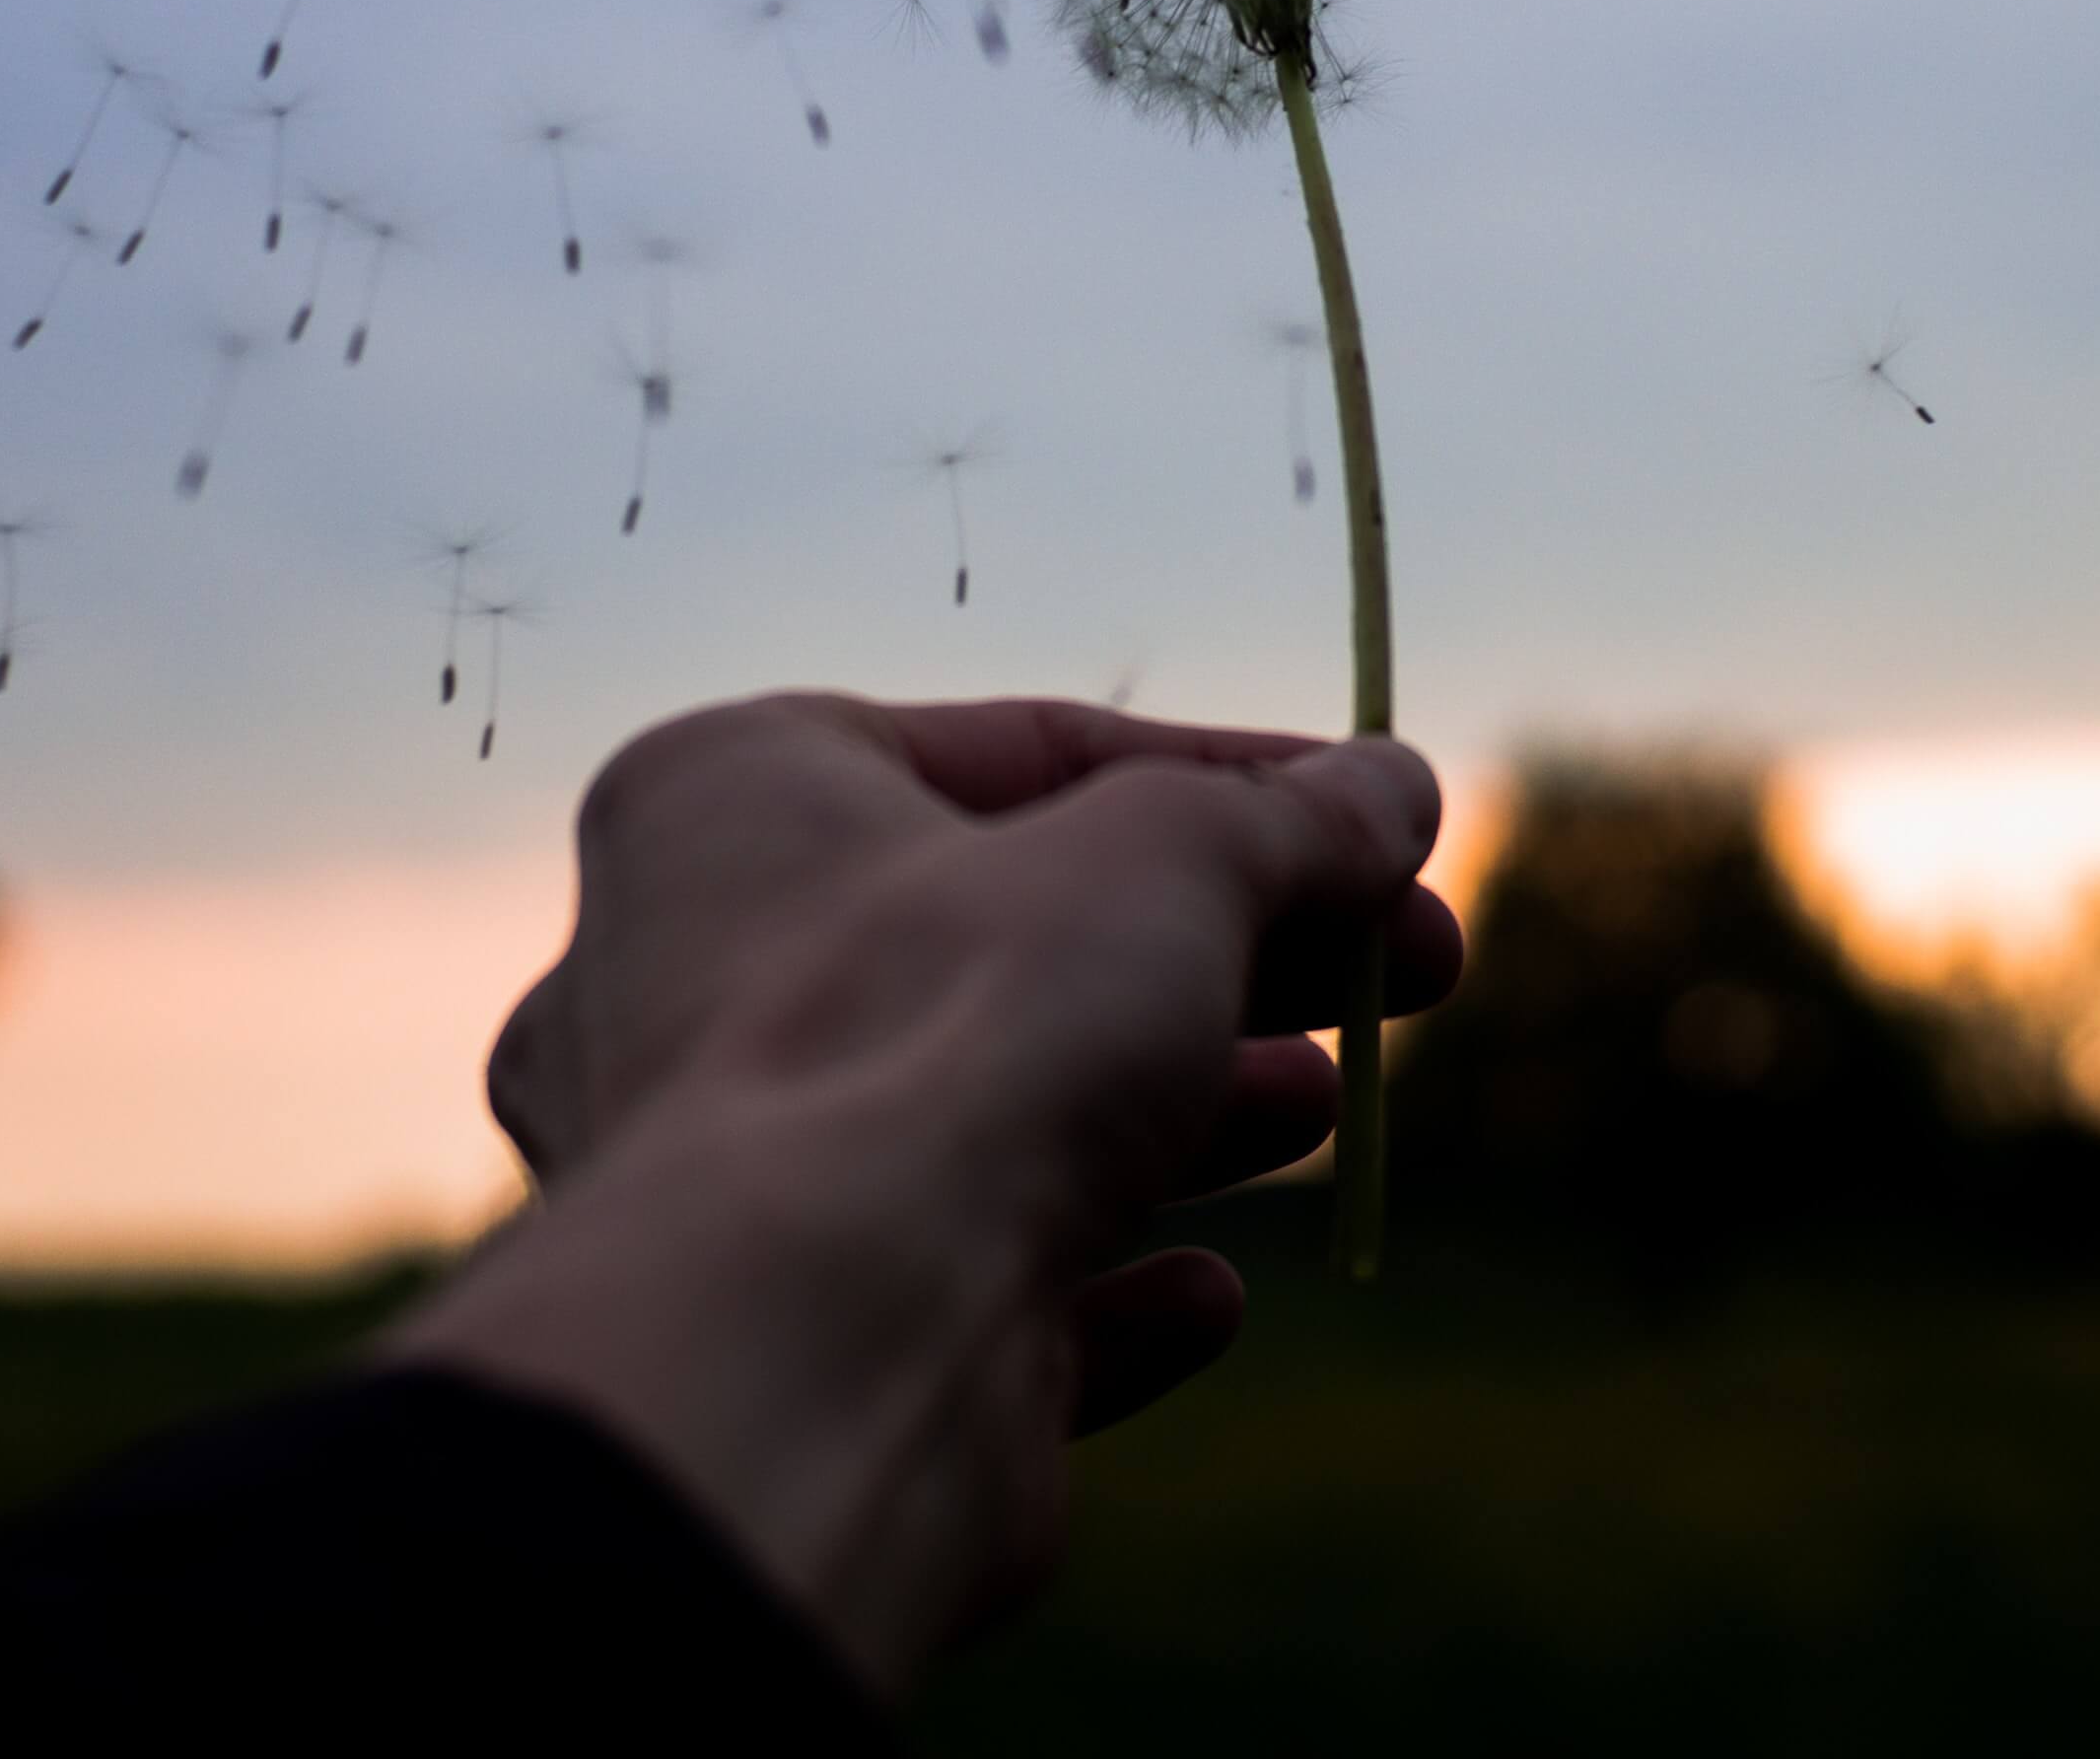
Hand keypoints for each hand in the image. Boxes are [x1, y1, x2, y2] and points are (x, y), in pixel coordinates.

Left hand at [392, 692, 1457, 1693]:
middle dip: (1229, 952)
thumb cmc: (956, 1029)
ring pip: (988, 1114)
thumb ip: (1283, 821)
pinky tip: (1206, 1297)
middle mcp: (687, 970)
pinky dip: (1096, 1288)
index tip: (1387, 822)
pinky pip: (963, 1291)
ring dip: (1176, 1110)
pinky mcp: (797, 1339)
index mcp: (728, 796)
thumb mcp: (1166, 861)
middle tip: (1411, 968)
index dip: (1234, 782)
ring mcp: (730, 1169)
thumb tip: (1390, 784)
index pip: (1019, 754)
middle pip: (1015, 938)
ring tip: (1324, 1107)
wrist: (818, 1346)